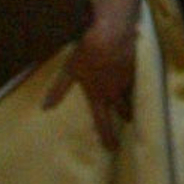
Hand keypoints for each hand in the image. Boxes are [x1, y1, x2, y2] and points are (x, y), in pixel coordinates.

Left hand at [45, 24, 136, 149]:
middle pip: (123, 110)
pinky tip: (137, 75)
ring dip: (134, 101)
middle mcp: (115, 92)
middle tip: (128, 121)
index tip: (112, 148)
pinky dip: (137, 80)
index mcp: (98, 96)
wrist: (112, 35)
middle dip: (125, 117)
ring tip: (136, 103)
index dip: (107, 137)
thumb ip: (59, 90)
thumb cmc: (87, 53)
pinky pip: (138, 79)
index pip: (103, 122)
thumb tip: (45, 108)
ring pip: (133, 96)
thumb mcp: (69, 71)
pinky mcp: (136, 67)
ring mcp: (127, 80)